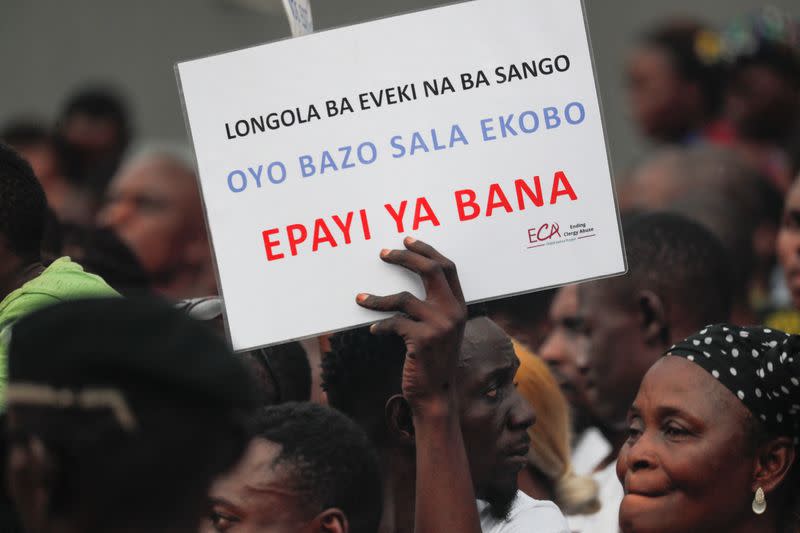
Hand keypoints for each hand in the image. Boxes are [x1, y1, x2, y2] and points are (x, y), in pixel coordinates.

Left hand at [356, 237, 466, 411]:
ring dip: (378, 298)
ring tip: (361, 298)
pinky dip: (380, 325)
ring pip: (403, 298)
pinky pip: (394, 323)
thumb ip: (434, 308)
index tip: (407, 239)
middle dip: (405, 258)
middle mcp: (454, 312)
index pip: (447, 267)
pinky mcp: (423, 340)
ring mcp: (440, 326)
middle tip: (383, 253)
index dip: (427, 251)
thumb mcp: (442, 331)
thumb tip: (405, 283)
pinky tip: (373, 330)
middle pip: (430, 271)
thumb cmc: (432, 361)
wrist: (435, 396)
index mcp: (460, 306)